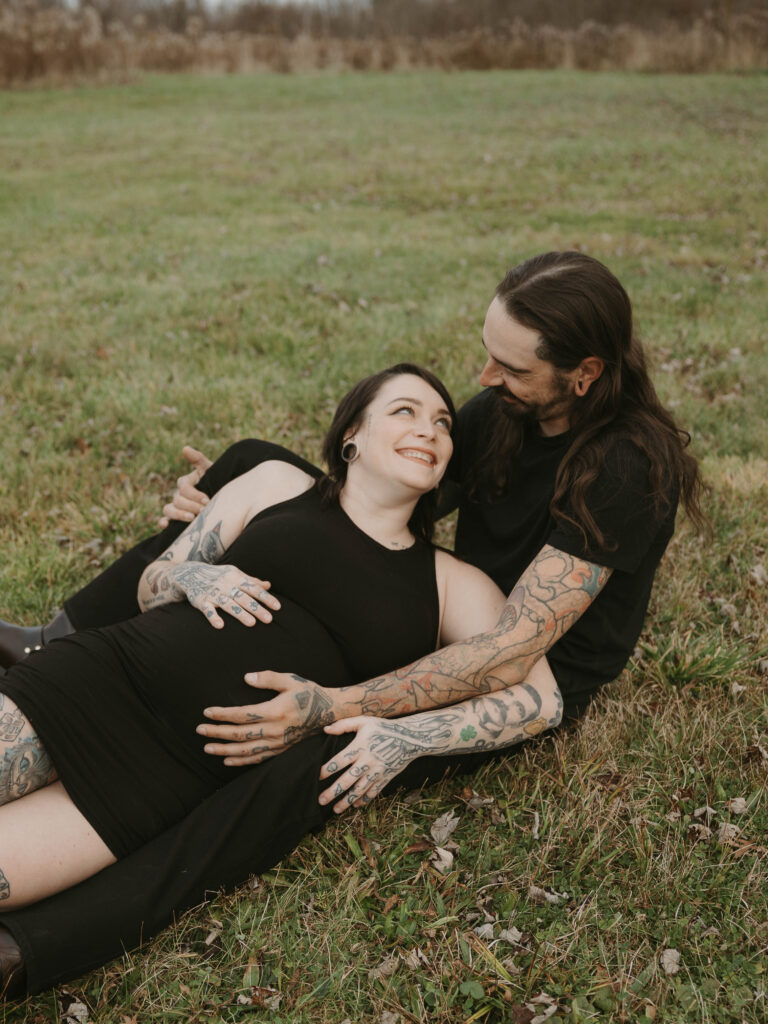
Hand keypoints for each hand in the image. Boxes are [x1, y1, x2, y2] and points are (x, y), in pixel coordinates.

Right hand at [159, 446, 212, 526]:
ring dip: (178, 514)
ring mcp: (176, 507)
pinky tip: (166, 526)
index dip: (195, 494)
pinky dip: (162, 523)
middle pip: (177, 500)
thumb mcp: (210, 470)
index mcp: (185, 483)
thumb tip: (185, 448)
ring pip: (169, 509)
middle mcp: (178, 495)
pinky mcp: (175, 519)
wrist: (224, 500)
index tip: (207, 500)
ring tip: (191, 518)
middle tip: (204, 511)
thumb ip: (198, 459)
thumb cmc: (217, 482)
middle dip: (191, 505)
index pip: (184, 487)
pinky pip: (163, 520)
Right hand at [174, 563, 279, 627]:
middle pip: (244, 598)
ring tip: (251, 624)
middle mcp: (226, 585)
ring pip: (228, 604)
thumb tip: (268, 585)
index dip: (266, 598)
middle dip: (257, 608)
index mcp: (236, 578)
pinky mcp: (201, 601)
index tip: (278, 607)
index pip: (254, 589)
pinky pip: (207, 610)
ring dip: (240, 614)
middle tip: (269, 619)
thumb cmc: (218, 575)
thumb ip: (251, 581)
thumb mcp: (235, 574)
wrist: (190, 572)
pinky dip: (213, 617)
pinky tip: (220, 625)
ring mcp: (213, 593)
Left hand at [197, 671, 337, 765]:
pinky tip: (228, 760)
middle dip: (217, 733)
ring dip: (224, 750)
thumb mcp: (290, 680)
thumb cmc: (309, 692)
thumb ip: (268, 678)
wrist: (330, 712)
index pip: (241, 715)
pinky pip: (258, 758)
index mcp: (275, 711)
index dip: (222, 714)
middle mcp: (275, 730)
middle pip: (239, 735)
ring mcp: (279, 742)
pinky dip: (241, 761)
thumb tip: (246, 678)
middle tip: (199, 730)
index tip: (206, 712)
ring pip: (246, 750)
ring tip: (207, 748)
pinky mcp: (282, 749)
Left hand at [318, 717, 417, 814]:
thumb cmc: (383, 728)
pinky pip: (373, 792)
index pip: (339, 761)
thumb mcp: (364, 721)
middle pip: (347, 780)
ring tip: (335, 809)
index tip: (317, 777)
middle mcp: (367, 761)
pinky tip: (355, 805)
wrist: (410, 738)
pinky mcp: (386, 778)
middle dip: (333, 792)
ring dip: (346, 801)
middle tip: (320, 800)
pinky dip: (364, 800)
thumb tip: (325, 729)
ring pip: (359, 790)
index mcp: (360, 747)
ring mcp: (377, 771)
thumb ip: (344, 725)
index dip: (327, 770)